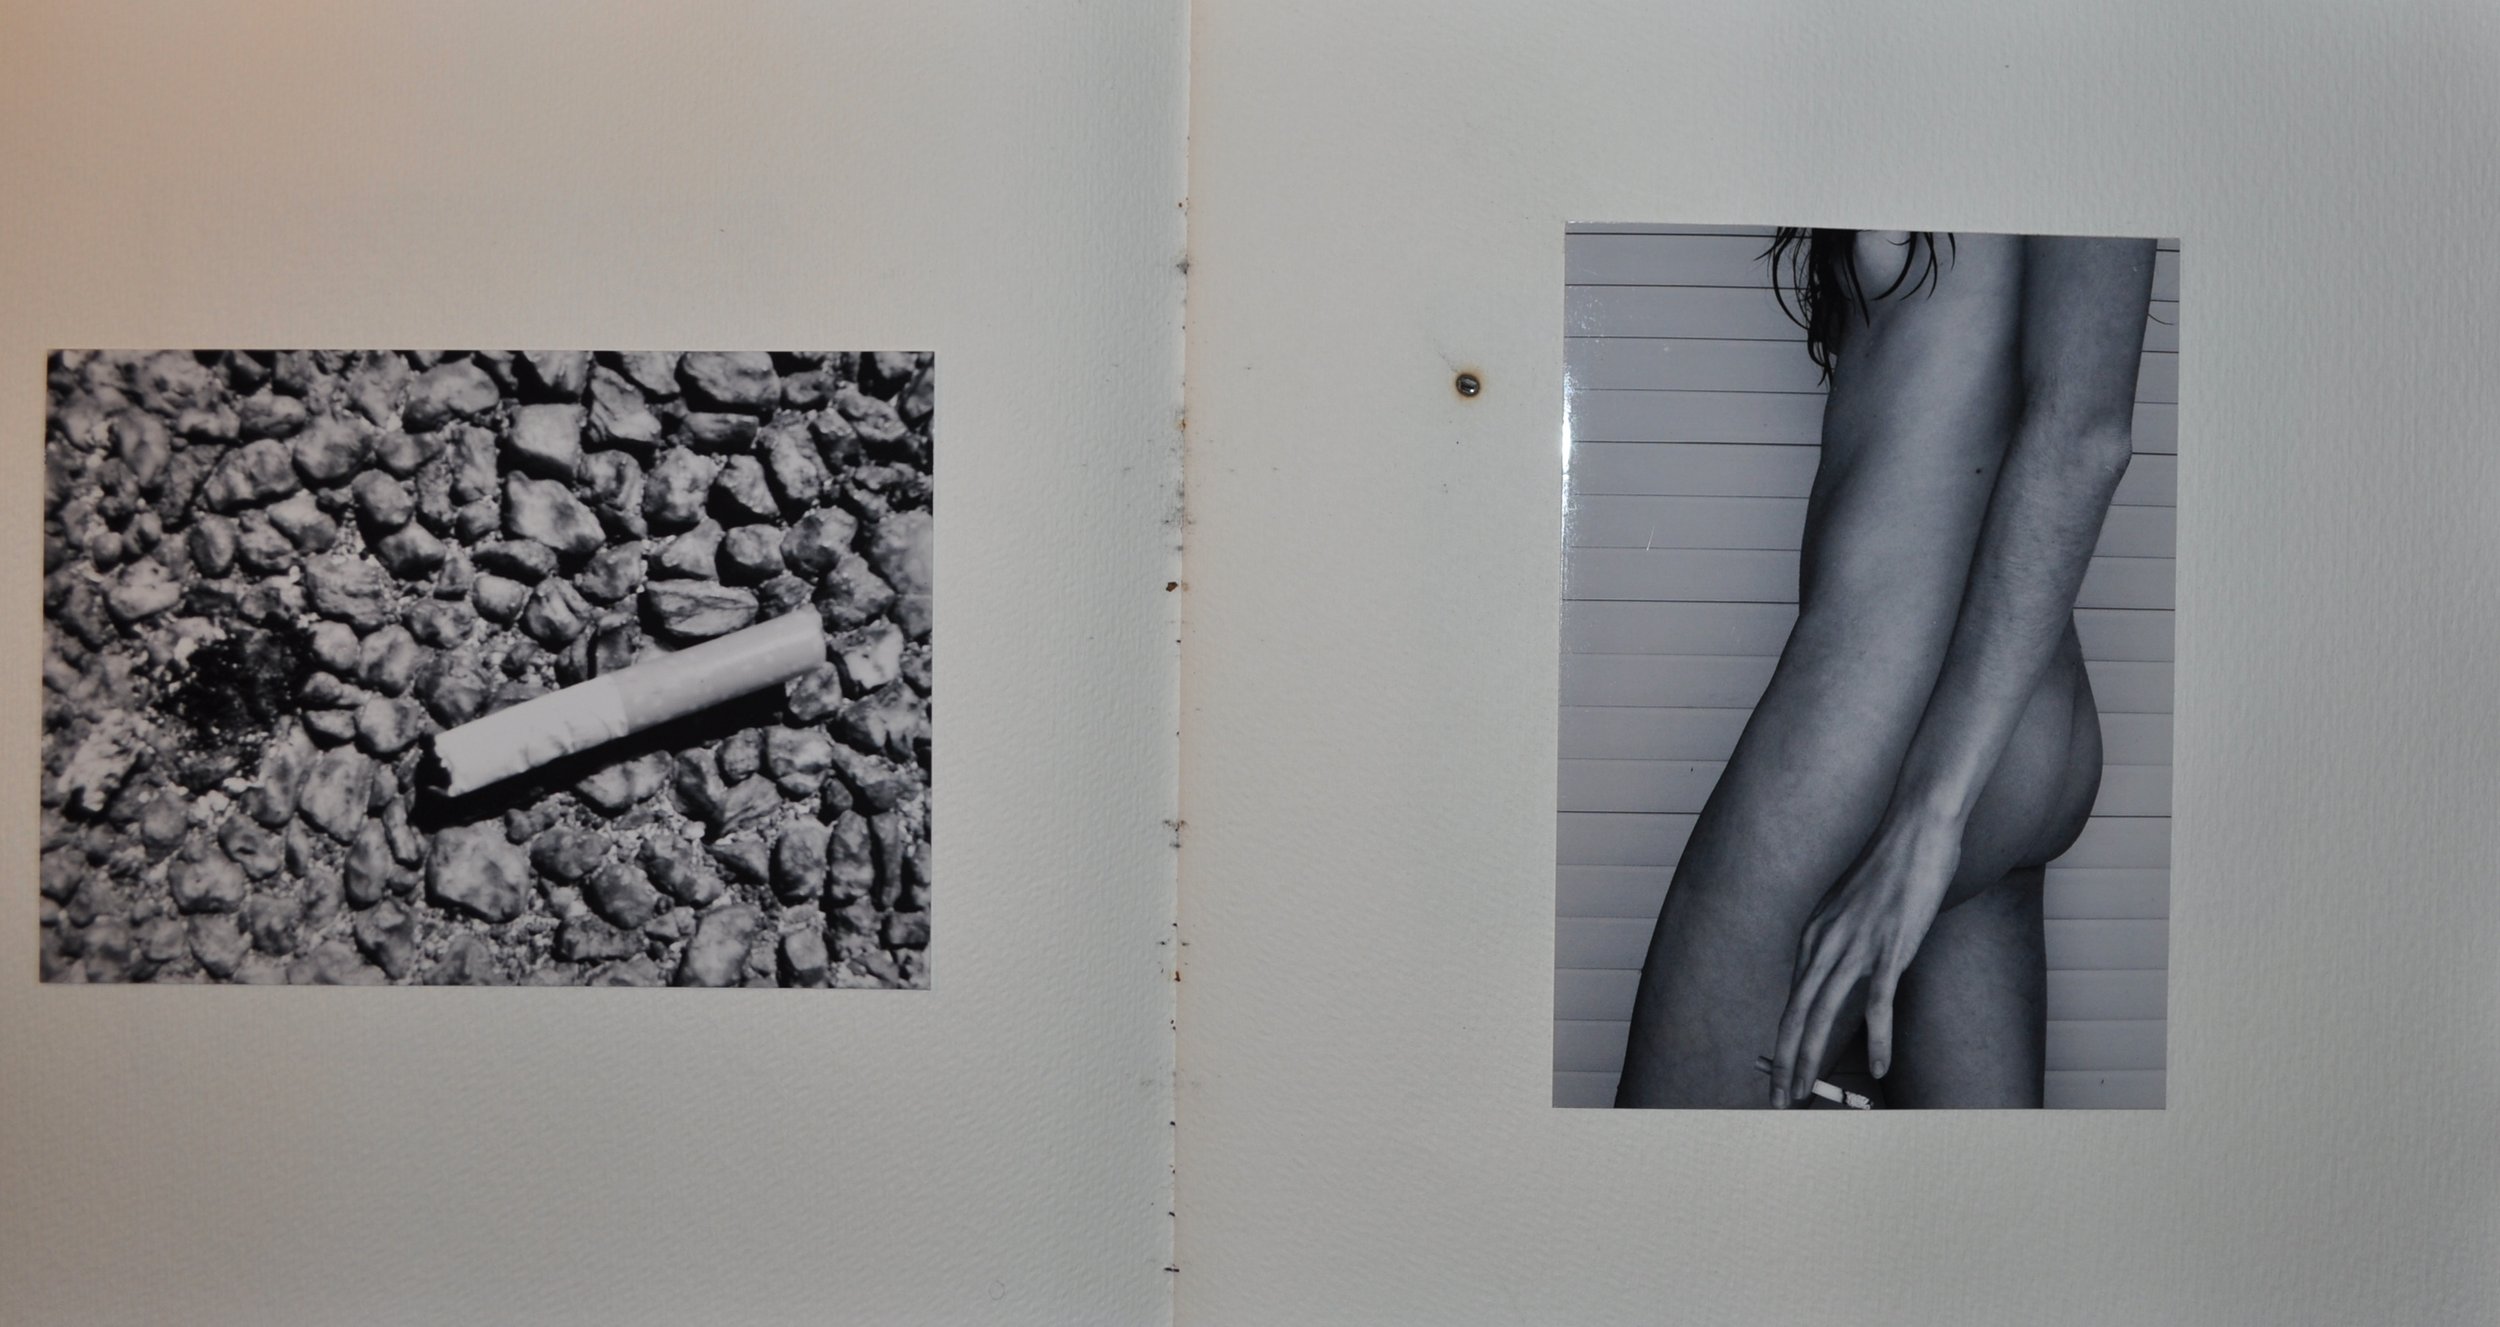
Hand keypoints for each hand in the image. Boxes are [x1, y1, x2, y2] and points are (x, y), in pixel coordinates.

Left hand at [1771, 809, 1963, 1106]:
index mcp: (1816, 933)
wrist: (1916, 827)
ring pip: (1823, 1013)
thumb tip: (1838, 962)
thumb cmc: (1892, 865)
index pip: (1794, 997)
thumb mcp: (1854, 904)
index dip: (1785, 1038)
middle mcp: (1827, 941)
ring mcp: (1857, 945)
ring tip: (1801, 1094)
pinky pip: (1880, 1001)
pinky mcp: (1892, 946)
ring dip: (1808, 1058)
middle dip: (1783, 1061)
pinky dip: (1879, 1036)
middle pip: (1796, 1012)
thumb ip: (1842, 935)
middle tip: (1778, 1100)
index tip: (1779, 1070)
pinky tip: (1879, 1065)